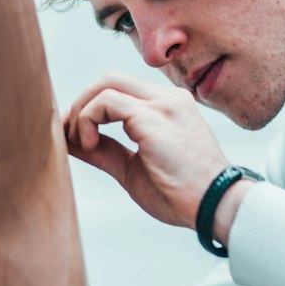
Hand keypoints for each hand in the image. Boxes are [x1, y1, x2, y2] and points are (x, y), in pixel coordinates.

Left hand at [64, 71, 227, 228]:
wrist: (214, 207)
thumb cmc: (182, 194)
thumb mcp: (134, 169)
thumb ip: (105, 151)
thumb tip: (72, 142)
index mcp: (167, 108)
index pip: (120, 89)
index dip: (91, 106)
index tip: (76, 135)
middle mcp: (167, 99)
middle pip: (110, 79)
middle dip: (81, 103)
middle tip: (69, 134)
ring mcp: (163, 104)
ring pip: (106, 84)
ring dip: (82, 111)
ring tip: (81, 142)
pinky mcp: (154, 117)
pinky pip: (107, 101)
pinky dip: (88, 119)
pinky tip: (91, 144)